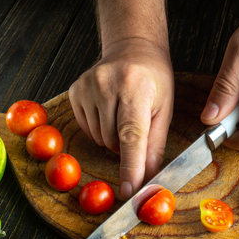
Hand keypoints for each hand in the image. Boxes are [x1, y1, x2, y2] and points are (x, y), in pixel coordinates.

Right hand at [69, 38, 173, 198]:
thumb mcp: (163, 109)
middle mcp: (107, 85)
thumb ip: (155, 145)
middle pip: (113, 141)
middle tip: (134, 125)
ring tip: (121, 115)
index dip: (131, 166)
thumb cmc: (152, 80)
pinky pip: (87, 129)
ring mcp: (87, 87)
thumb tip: (148, 177)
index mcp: (135, 89)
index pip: (131, 136)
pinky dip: (99, 128)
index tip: (129, 190)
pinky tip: (107, 111)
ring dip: (112, 137)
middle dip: (125, 146)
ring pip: (99, 138)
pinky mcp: (75, 91)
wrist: (132, 49)